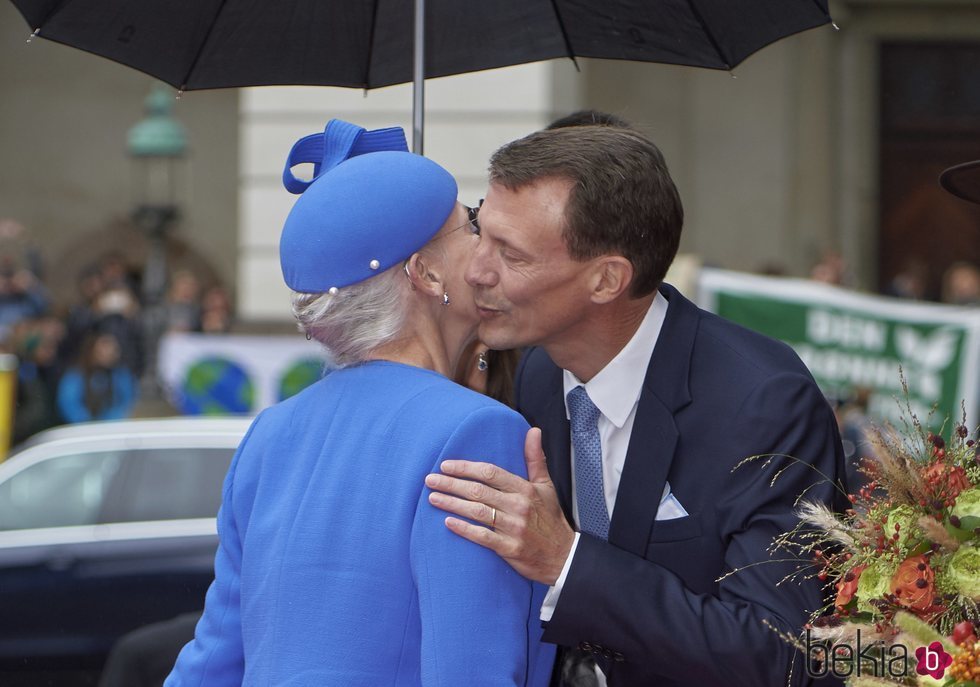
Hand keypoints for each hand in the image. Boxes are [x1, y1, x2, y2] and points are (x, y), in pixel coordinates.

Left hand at [425, 428, 574, 584]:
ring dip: (452, 504)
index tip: (446, 465)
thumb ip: (535, 458)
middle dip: (451, 484)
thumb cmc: (551, 519)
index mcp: (525, 489)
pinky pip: (482, 537)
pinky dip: (464, 529)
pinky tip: (447, 522)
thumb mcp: (546, 486)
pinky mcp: (510, 548)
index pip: (490, 472)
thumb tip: (534, 431)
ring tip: (432, 498)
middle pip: (478, 491)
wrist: (564, 556)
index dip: (466, 467)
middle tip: (430, 480)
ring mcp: (514, 528)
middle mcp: (518, 506)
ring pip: (477, 512)